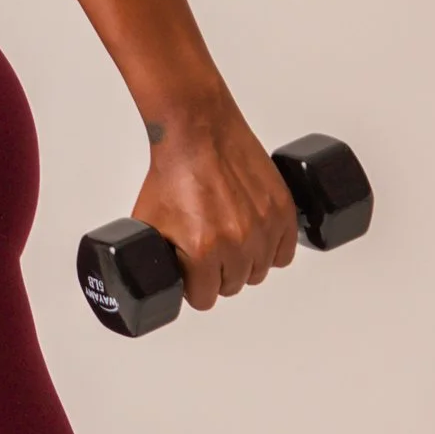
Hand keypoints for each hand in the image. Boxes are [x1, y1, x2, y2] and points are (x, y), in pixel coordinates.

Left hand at [132, 105, 297, 312]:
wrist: (198, 134)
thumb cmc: (174, 172)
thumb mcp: (150, 223)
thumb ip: (157, 257)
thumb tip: (158, 277)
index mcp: (202, 251)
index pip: (205, 298)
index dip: (195, 288)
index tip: (192, 277)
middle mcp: (237, 242)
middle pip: (233, 286)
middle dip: (218, 276)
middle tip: (208, 256)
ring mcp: (263, 227)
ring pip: (260, 272)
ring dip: (245, 264)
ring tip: (231, 244)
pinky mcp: (282, 211)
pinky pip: (285, 253)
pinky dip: (272, 251)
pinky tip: (256, 240)